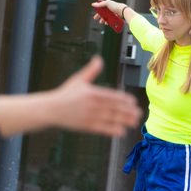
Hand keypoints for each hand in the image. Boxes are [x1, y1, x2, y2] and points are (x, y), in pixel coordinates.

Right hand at [0, 56, 141, 137]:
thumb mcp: (78, 79)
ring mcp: (89, 116)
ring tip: (134, 122)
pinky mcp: (86, 126)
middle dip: (128, 111)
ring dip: (124, 121)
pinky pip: (102, 129)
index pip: (111, 96)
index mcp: (91, 93)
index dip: (124, 100)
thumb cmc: (65, 94)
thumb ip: (91, 70)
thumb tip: (98, 59)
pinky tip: (122, 132)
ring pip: (110, 119)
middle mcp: (92, 105)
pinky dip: (112, 130)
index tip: (133, 102)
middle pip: (114, 108)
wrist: (51, 109)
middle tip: (139, 113)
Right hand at [92, 0, 125, 25]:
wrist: (123, 11)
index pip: (101, 7)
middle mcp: (110, 8)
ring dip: (103, 19)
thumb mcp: (107, 3)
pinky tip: (107, 23)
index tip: (95, 13)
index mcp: (107, 4)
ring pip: (106, 17)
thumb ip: (100, 4)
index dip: (98, 10)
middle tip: (96, 19)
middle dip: (99, 16)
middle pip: (103, 13)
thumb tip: (93, 4)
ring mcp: (112, 13)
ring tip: (102, 22)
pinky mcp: (115, 16)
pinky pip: (110, 20)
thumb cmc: (115, 6)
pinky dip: (108, 21)